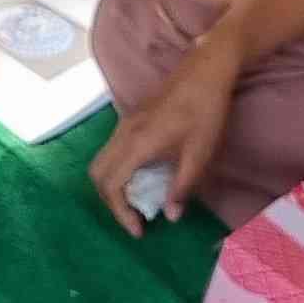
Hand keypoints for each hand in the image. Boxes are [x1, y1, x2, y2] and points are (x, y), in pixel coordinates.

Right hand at [85, 30, 242, 238]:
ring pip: (102, 161)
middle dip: (111, 202)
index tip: (139, 230)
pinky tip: (142, 178)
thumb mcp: (200, 155)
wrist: (204, 72)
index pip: (112, 185)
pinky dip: (118, 171)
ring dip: (113, 186)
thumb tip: (170, 216)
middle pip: (97, 174)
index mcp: (138, 144)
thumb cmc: (206, 113)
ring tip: (138, 203)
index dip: (120, 213)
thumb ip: (181, 187)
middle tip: (134, 219)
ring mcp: (124, 124)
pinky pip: (112, 151)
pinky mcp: (130, 120)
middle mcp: (123, 134)